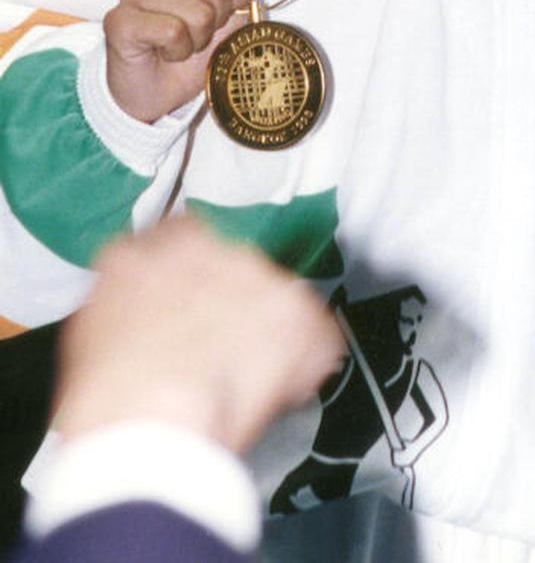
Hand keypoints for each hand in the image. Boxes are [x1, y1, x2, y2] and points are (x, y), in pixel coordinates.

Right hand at [53, 217, 344, 451]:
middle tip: (217, 355)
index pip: (183, 237)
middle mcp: (214, 247)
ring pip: (274, 301)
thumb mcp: (95, 329)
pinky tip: (281, 393)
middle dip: (232, 306)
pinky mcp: (298, 312)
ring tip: (244, 384)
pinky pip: (315, 337)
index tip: (194, 306)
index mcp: (156, 247)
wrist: (149, 421)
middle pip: (234, 268)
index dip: (193, 277)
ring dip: (267, 334)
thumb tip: (145, 315)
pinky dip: (306, 363)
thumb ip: (128, 301)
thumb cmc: (108, 394)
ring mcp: (260, 275)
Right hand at [104, 0, 251, 121]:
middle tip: (199, 30)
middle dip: (217, 19)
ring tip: (181, 41)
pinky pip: (171, 31)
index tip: (224, 10)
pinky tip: (164, 52)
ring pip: (195, 12)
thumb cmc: (196, 43)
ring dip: (196, 38)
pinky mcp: (120, 20)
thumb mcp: (238, 7)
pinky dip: (177, 51)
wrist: (160, 89)